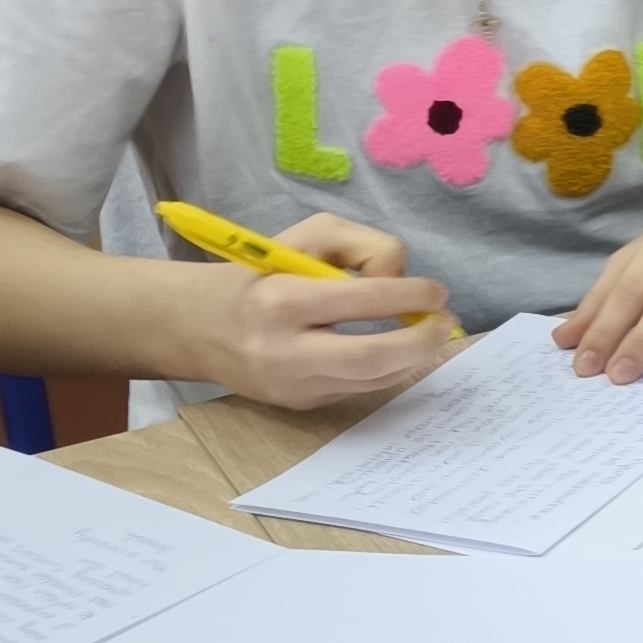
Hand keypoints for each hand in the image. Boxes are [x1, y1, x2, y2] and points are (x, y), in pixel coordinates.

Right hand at [181, 213, 453, 409]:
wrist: (198, 327)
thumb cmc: (259, 274)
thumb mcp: (303, 238)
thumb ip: (357, 246)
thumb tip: (398, 279)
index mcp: (281, 300)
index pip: (361, 300)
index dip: (410, 295)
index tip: (436, 292)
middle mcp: (283, 350)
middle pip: (371, 357)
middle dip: (420, 341)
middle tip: (444, 323)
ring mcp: (291, 385)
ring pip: (372, 379)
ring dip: (412, 357)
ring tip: (427, 333)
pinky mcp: (299, 404)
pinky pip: (358, 388)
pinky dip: (385, 368)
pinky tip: (394, 349)